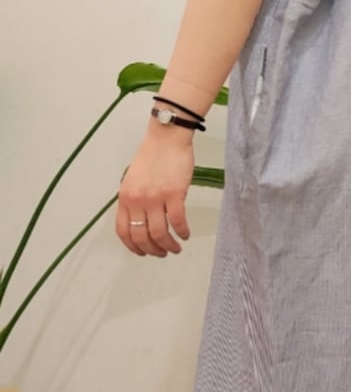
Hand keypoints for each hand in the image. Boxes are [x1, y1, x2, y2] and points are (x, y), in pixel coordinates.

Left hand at [116, 122, 194, 256]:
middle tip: (162, 253)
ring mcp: (155, 198)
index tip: (142, 252)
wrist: (167, 138)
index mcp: (125, 197)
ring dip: (168, 245)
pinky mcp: (174, 194)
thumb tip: (142, 218)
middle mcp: (137, 200)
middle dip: (152, 250)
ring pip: (160, 233)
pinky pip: (178, 221)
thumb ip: (135, 199)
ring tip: (175, 248)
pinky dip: (182, 232)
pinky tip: (185, 234)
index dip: (133, 246)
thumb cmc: (153, 155)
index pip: (124, 231)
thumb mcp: (133, 178)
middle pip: (142, 236)